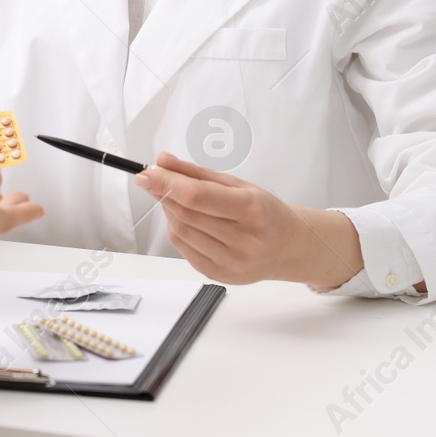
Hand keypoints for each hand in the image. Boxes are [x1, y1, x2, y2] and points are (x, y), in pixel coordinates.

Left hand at [133, 152, 362, 286]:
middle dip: (163, 193)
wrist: (290, 248)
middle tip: (153, 179)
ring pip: (181, 231)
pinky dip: (177, 230)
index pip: (198, 196)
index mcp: (252, 209)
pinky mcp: (220, 275)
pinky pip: (184, 249)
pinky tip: (185, 219)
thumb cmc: (265, 212)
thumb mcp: (238, 184)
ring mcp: (232, 262)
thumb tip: (162, 161)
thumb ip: (197, 173)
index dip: (167, 184)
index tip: (146, 173)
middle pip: (186, 214)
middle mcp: (244, 240)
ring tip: (174, 198)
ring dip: (169, 211)